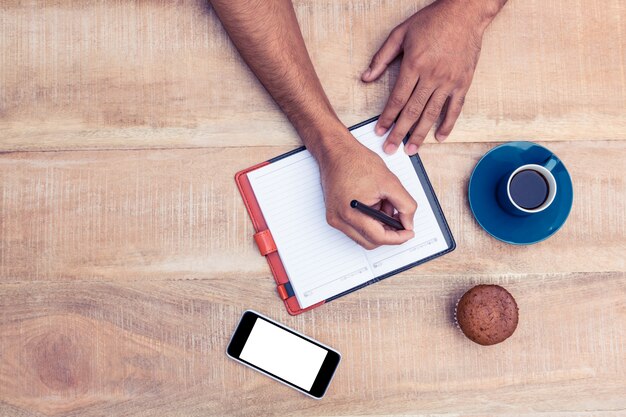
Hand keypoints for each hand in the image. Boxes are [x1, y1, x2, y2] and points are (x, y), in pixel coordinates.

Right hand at [316, 132, 416, 248]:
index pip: (378, 238)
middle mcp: (338, 220)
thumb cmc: (356, 161)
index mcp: (350, 213)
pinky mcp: (334, 215)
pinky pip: (356, 228)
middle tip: (400, 219)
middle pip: (370, 242)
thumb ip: (405, 205)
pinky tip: (375, 205)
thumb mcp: (390, 182)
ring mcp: (335, 218)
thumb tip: (409, 223)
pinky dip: (369, 222)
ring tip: (384, 205)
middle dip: (388, 232)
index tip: (408, 232)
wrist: (336, 152)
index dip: (398, 237)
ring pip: (363, 236)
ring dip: (378, 227)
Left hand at [362, 0, 492, 154]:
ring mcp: (449, 81)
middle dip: (399, 133)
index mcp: (414, 65)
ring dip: (420, 134)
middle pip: (412, 111)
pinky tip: (439, 137)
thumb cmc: (432, 21)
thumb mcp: (400, 33)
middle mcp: (432, 76)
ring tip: (411, 150)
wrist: (465, 12)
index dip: (387, 118)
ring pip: (431, 114)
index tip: (379, 131)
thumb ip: (382, 57)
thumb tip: (366, 78)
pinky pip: (455, 108)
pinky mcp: (463, 82)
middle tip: (390, 149)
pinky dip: (447, 124)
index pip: (397, 99)